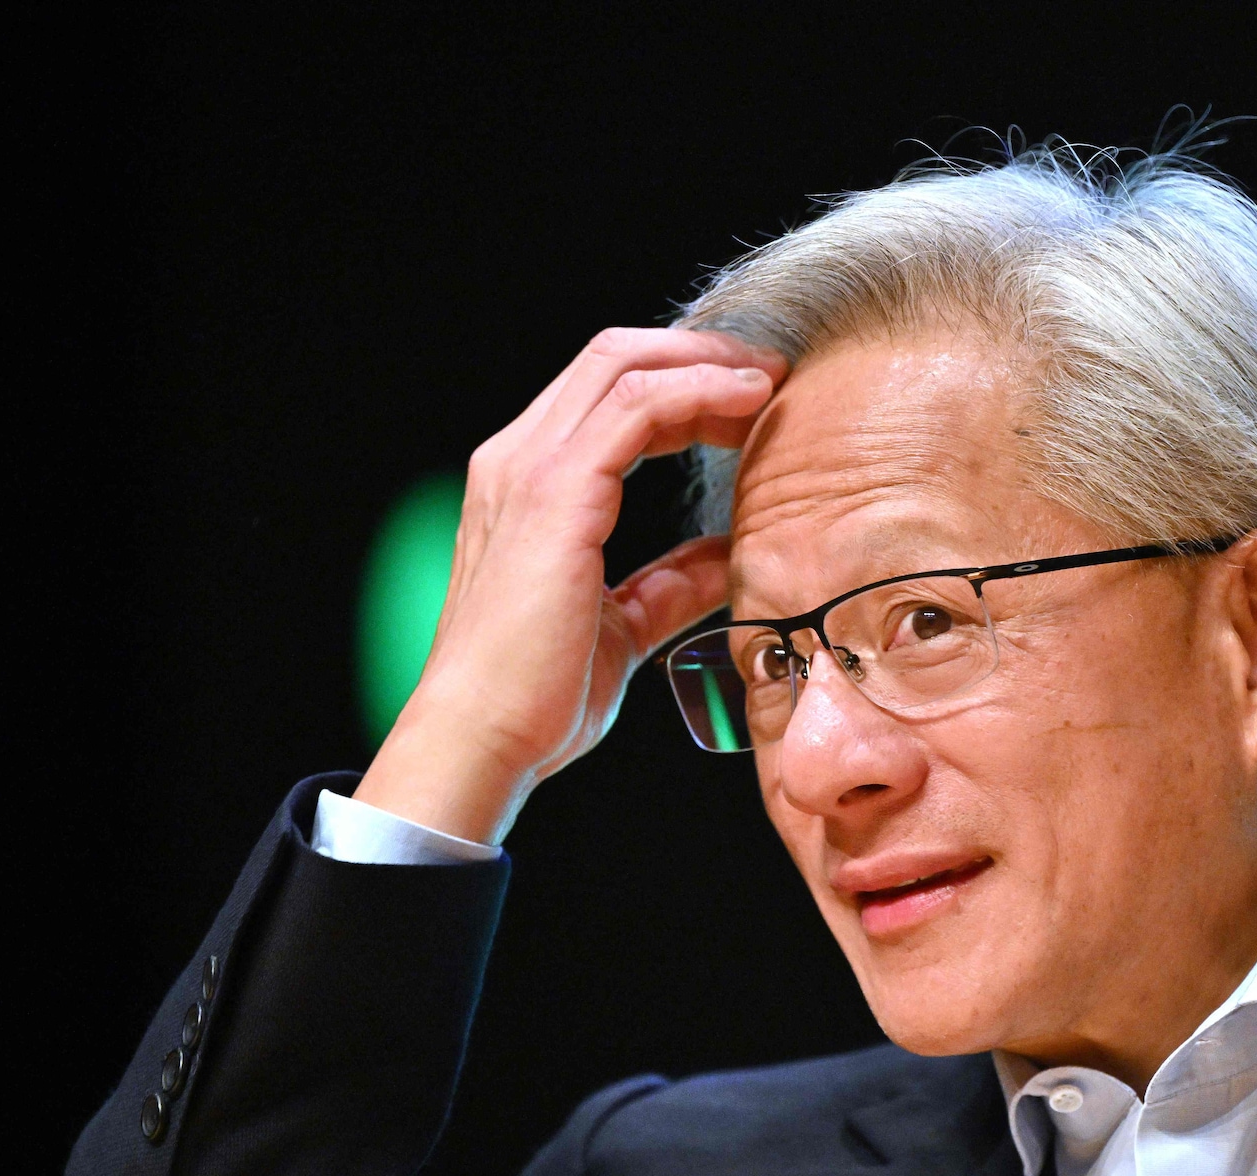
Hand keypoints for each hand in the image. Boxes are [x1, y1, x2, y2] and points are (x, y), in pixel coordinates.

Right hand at [355, 329, 786, 843]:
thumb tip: (729, 558)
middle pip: (616, 357)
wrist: (484, 739)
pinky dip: (699, 390)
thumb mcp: (622, 625)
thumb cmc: (537, 697)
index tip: (752, 404)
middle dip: (700, 355)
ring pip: (625, 365)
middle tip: (773, 375)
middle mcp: (517, 460)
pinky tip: (750, 400)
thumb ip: (672, 582)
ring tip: (773, 381)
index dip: (683, 384)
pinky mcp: (555, 493)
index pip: (606, 394)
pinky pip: (638, 407)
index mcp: (527, 486)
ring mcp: (529, 469)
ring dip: (708, 364)